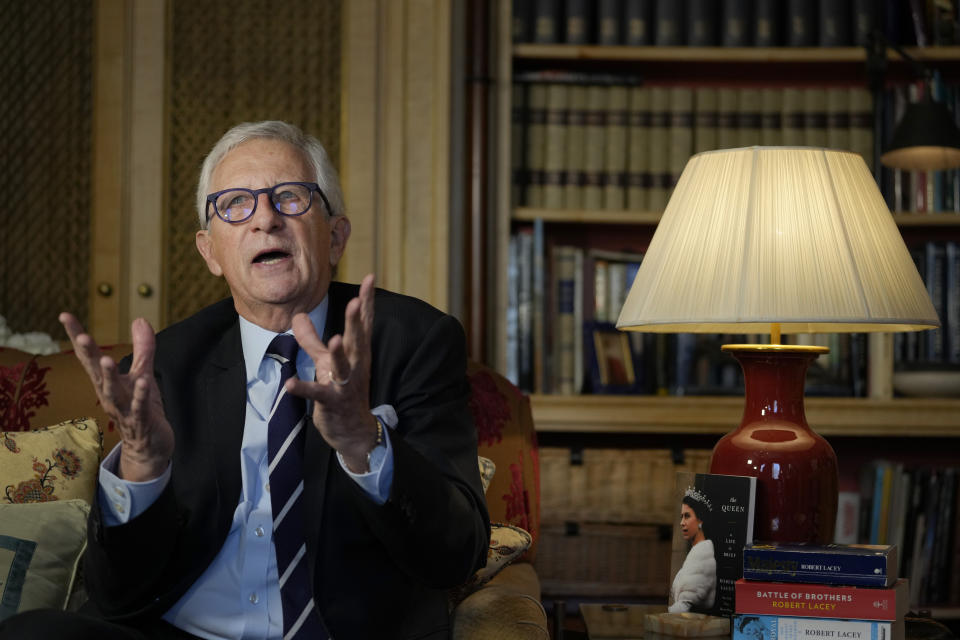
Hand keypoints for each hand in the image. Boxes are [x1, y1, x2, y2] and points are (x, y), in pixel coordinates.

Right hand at [59, 314, 174, 481]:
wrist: (149, 447)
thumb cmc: (142, 409)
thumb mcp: (142, 374)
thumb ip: (142, 348)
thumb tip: (139, 319)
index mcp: (107, 382)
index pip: (89, 356)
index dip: (77, 336)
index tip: (64, 315)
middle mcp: (110, 395)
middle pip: (96, 373)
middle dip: (88, 355)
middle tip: (82, 336)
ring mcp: (124, 410)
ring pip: (113, 392)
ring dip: (110, 377)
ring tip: (107, 360)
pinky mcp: (141, 421)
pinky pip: (139, 408)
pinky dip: (139, 396)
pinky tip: (142, 382)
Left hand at [286, 274, 376, 471]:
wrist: (353, 430)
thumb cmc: (343, 391)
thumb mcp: (326, 362)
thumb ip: (311, 339)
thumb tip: (297, 315)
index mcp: (356, 352)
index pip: (363, 323)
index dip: (366, 302)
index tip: (370, 278)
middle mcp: (355, 365)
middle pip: (357, 340)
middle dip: (357, 321)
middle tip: (357, 301)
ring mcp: (345, 384)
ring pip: (343, 366)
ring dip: (339, 354)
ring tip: (336, 339)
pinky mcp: (332, 402)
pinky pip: (318, 394)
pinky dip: (304, 389)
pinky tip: (290, 384)